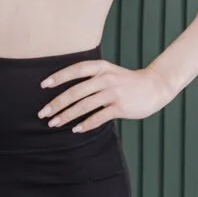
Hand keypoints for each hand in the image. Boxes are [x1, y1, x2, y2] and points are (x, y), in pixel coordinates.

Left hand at [37, 58, 176, 132]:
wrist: (154, 86)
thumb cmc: (126, 81)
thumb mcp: (109, 72)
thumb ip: (91, 76)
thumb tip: (66, 88)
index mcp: (101, 67)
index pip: (76, 70)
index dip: (59, 77)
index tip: (43, 85)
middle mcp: (106, 78)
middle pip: (76, 91)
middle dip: (57, 103)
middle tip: (43, 113)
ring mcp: (113, 92)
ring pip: (84, 106)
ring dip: (67, 116)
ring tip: (54, 123)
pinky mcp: (120, 107)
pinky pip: (98, 117)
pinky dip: (86, 124)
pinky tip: (76, 130)